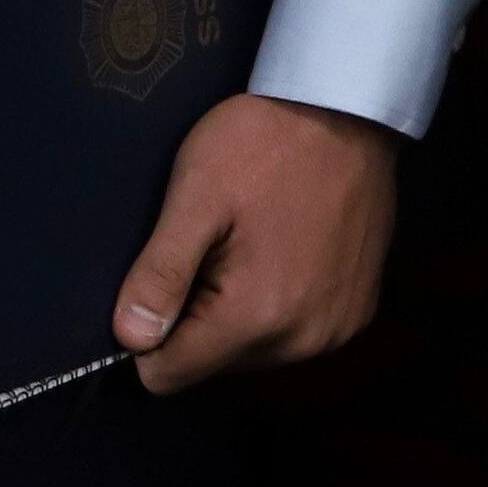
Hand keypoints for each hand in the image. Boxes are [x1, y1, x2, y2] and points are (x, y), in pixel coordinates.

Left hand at [114, 92, 395, 392]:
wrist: (344, 114)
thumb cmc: (261, 146)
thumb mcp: (193, 198)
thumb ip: (161, 274)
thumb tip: (129, 337)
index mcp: (259, 316)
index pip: (173, 372)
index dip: (143, 335)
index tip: (146, 286)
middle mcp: (306, 340)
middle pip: (213, 362)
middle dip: (190, 317)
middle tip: (198, 247)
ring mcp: (339, 329)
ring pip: (252, 350)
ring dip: (229, 311)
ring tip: (234, 244)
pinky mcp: (358, 312)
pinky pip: (292, 332)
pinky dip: (270, 304)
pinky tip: (269, 250)